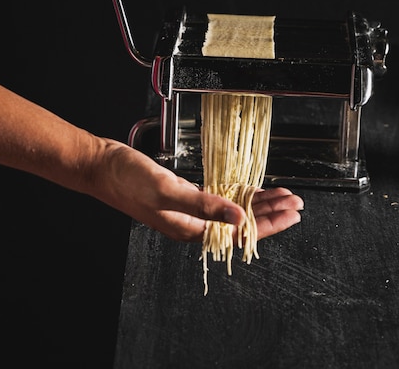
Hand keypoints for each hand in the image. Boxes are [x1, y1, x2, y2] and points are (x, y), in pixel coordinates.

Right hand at [90, 141, 302, 241]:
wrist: (102, 166)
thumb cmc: (127, 180)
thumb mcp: (168, 191)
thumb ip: (204, 205)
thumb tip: (239, 218)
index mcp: (189, 228)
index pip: (239, 231)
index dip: (269, 223)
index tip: (292, 213)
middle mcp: (191, 222)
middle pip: (240, 222)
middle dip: (270, 213)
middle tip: (296, 203)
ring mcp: (186, 208)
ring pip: (231, 210)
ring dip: (256, 203)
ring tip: (280, 196)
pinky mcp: (181, 194)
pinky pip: (217, 198)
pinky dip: (235, 193)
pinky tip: (246, 189)